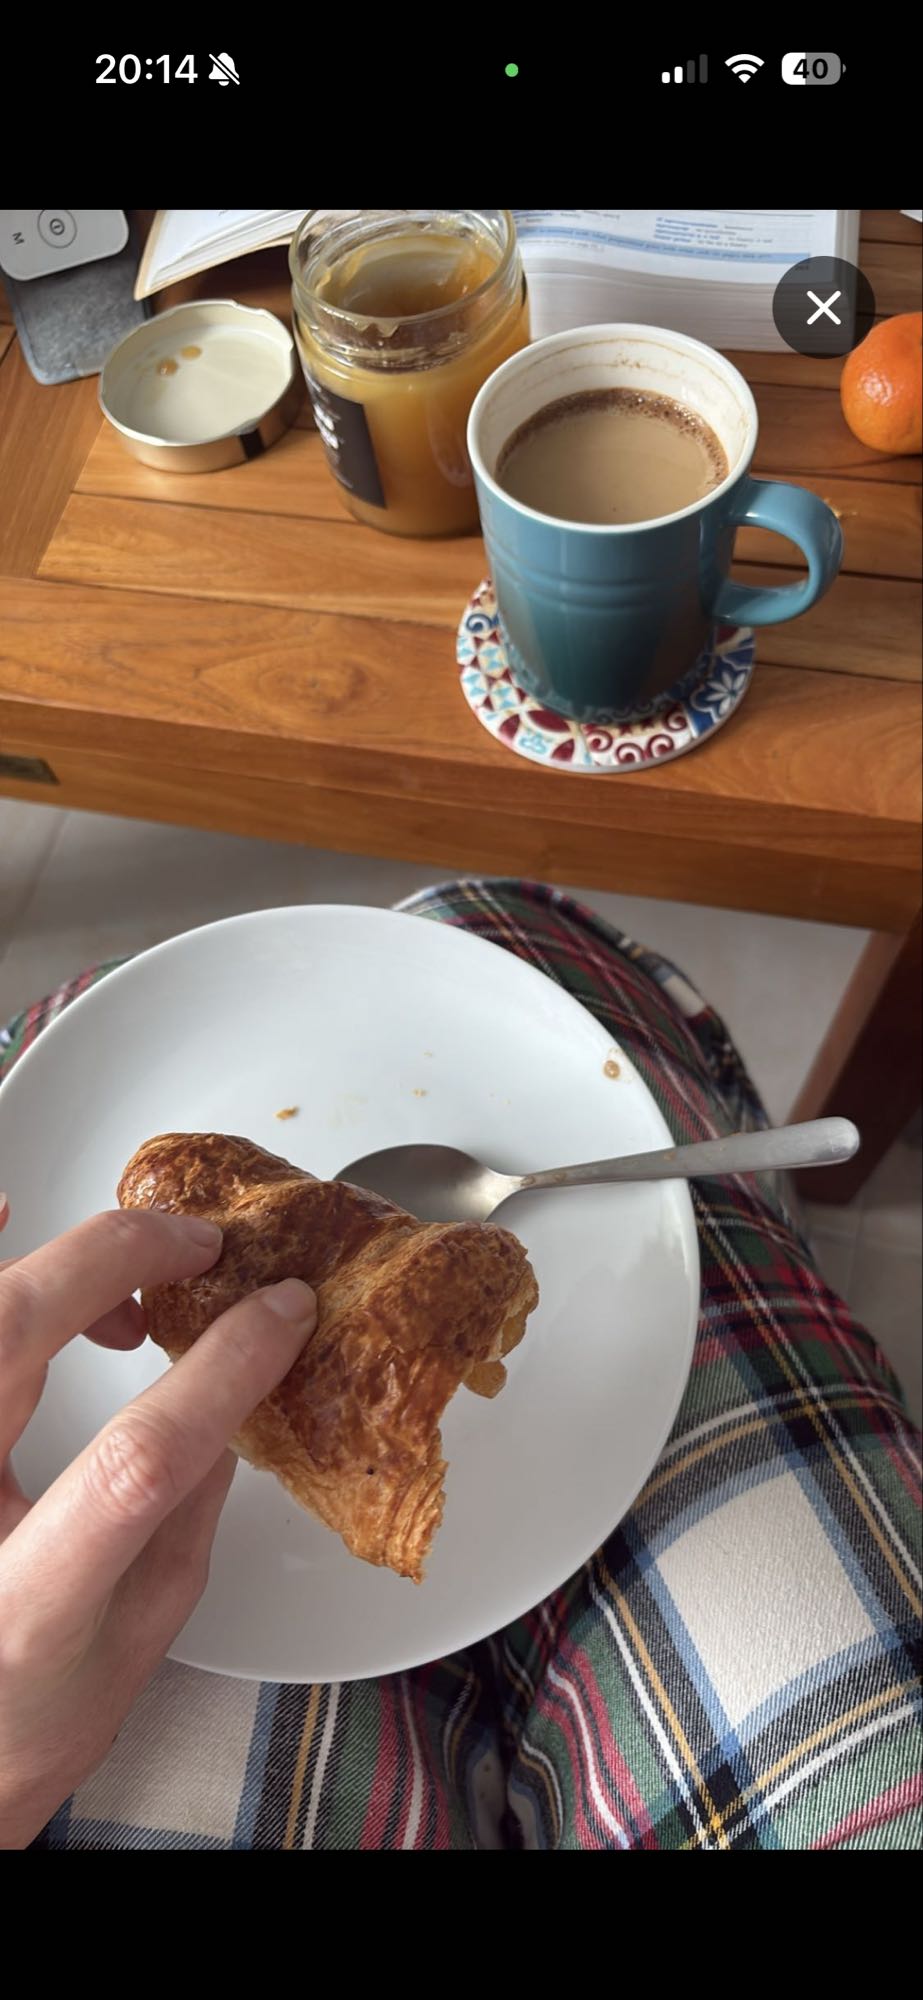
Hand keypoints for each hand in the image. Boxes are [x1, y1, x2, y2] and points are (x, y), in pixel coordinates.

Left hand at [0, 1191, 315, 1847]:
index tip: (279, 1312)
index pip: (133, 1458)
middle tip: (198, 1245)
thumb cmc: (23, 1720)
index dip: (219, 1369)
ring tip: (135, 1278)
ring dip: (55, 1264)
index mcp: (27, 1604)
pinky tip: (11, 1218)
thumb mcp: (138, 1643)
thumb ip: (185, 1519)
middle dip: (117, 1259)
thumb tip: (226, 1395)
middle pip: (10, 1335)